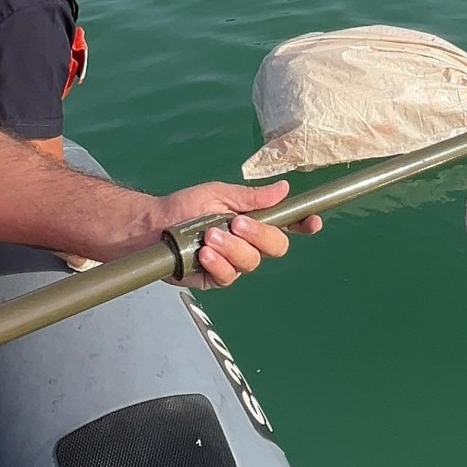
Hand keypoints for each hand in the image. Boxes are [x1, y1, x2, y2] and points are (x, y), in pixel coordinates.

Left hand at [155, 179, 321, 289]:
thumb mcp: (218, 193)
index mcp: (253, 220)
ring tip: (210, 236)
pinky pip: (229, 277)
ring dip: (232, 247)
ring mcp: (234, 263)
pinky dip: (218, 264)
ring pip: (252, 262)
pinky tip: (205, 254)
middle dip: (259, 235)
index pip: (287, 224)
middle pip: (276, 246)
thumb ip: (251, 197)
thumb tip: (283, 188)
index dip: (303, 224)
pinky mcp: (217, 279)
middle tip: (236, 223)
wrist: (154, 226)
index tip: (312, 221)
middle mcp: (248, 243)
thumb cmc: (184, 206)